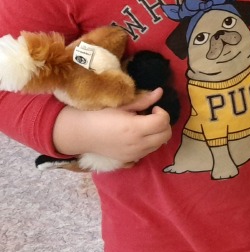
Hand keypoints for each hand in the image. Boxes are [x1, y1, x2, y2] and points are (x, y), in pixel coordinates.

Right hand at [52, 87, 172, 164]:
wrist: (81, 134)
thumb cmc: (98, 115)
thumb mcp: (120, 105)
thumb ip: (142, 100)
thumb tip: (160, 92)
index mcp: (135, 128)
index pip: (163, 122)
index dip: (162, 112)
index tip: (153, 108)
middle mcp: (137, 144)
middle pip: (166, 135)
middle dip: (163, 123)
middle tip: (151, 116)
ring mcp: (134, 154)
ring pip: (159, 144)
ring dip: (158, 133)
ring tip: (144, 125)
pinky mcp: (129, 159)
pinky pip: (149, 151)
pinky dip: (150, 142)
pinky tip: (138, 135)